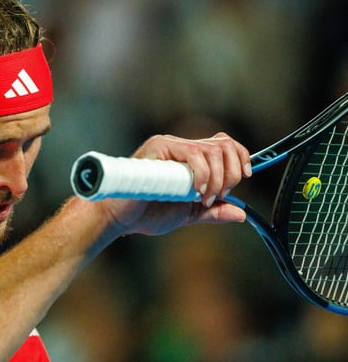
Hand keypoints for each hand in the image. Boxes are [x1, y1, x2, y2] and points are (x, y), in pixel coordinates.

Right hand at [96, 133, 251, 235]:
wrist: (120, 218)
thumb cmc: (147, 213)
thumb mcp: (189, 214)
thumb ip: (213, 211)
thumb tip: (241, 213)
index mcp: (189, 157)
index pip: (225, 144)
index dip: (240, 159)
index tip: (242, 179)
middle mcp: (181, 145)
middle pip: (224, 145)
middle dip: (231, 174)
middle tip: (217, 196)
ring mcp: (169, 144)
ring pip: (213, 150)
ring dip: (218, 179)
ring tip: (203, 199)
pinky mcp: (159, 147)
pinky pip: (194, 154)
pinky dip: (203, 176)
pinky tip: (195, 193)